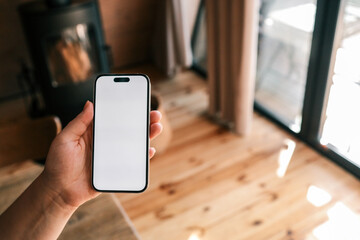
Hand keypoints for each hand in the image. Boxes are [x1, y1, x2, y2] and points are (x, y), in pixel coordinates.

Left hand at [40, 101, 161, 208]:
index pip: (112, 117)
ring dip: (146, 135)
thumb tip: (89, 104)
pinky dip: (142, 156)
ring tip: (156, 128)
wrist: (59, 192)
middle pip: (127, 128)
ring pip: (133, 143)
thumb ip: (78, 123)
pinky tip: (149, 150)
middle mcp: (105, 142)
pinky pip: (132, 161)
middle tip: (154, 115)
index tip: (137, 101)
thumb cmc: (58, 165)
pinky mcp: (116, 169)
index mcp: (93, 132)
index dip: (125, 109)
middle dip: (142, 120)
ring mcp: (112, 155)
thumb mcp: (64, 139)